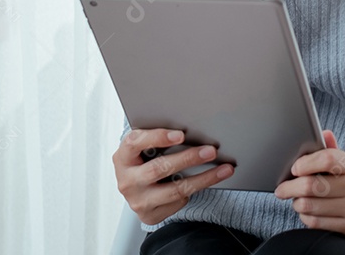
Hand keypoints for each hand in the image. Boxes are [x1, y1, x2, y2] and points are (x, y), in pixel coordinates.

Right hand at [113, 128, 234, 224]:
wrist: (135, 189)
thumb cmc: (142, 160)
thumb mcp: (142, 147)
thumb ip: (157, 139)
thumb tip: (191, 129)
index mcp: (122, 157)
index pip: (135, 143)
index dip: (157, 137)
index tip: (180, 134)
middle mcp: (127, 180)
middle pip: (159, 168)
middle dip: (188, 158)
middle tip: (210, 151)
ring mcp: (138, 200)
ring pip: (175, 189)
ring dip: (203, 178)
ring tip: (222, 169)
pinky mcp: (150, 215)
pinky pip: (177, 202)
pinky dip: (195, 190)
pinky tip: (207, 180)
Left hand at [274, 130, 344, 242]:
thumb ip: (331, 150)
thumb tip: (323, 133)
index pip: (328, 159)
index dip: (306, 163)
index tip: (294, 168)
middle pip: (314, 186)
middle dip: (291, 187)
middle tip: (281, 189)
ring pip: (311, 206)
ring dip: (297, 203)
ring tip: (295, 199)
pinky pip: (317, 222)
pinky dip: (305, 217)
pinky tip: (306, 212)